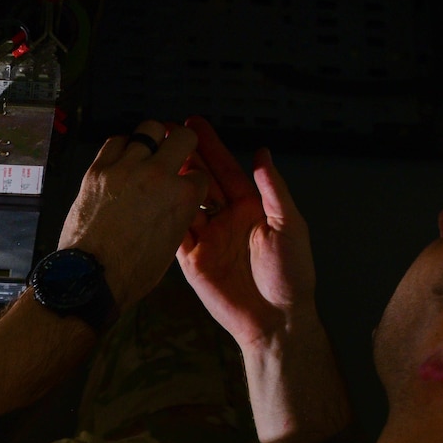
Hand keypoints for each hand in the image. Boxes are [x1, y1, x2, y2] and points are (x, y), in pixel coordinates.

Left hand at [58, 120, 207, 308]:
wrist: (90, 276)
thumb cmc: (132, 271)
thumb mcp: (171, 244)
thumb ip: (178, 213)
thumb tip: (175, 200)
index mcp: (182, 198)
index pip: (200, 174)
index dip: (194, 179)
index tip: (187, 182)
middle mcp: (158, 176)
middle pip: (182, 137)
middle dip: (183, 142)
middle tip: (175, 150)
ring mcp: (126, 169)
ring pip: (148, 129)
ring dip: (151, 138)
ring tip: (147, 150)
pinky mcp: (98, 170)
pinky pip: (115, 141)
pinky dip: (122, 147)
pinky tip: (121, 159)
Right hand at [175, 118, 317, 349]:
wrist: (276, 320)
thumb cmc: (291, 274)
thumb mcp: (289, 225)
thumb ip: (273, 189)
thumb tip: (261, 153)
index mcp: (250, 208)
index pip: (225, 170)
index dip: (210, 146)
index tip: (192, 123)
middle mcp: (226, 220)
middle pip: (199, 181)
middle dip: (182, 156)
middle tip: (163, 133)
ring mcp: (207, 239)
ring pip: (183, 203)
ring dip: (169, 181)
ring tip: (152, 158)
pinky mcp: (191, 261)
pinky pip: (174, 233)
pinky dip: (163, 215)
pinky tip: (151, 196)